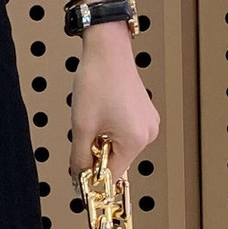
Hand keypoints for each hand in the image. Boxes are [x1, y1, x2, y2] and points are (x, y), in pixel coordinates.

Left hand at [70, 22, 158, 181]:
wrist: (107, 50)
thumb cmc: (98, 80)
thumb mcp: (81, 126)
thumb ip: (79, 158)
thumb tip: (79, 178)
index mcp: (135, 139)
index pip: (113, 175)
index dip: (93, 177)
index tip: (80, 179)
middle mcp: (148, 133)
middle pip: (117, 161)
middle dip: (97, 155)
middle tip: (84, 134)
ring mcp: (148, 123)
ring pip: (120, 148)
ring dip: (103, 142)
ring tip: (94, 118)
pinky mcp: (145, 114)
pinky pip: (125, 134)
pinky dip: (110, 132)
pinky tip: (103, 114)